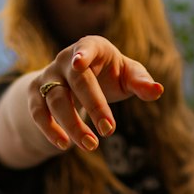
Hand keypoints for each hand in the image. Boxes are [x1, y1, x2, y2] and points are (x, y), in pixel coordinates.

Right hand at [29, 37, 163, 152]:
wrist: (75, 81)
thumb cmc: (109, 75)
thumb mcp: (127, 75)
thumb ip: (141, 81)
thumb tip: (158, 91)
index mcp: (90, 47)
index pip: (86, 48)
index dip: (83, 55)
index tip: (80, 64)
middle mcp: (65, 60)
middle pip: (76, 81)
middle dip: (93, 106)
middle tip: (109, 131)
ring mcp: (48, 76)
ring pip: (56, 100)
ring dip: (73, 125)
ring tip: (91, 146)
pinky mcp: (36, 94)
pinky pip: (38, 112)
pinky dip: (49, 129)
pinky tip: (64, 145)